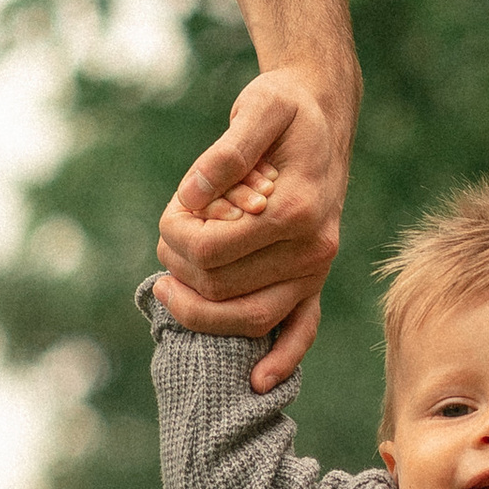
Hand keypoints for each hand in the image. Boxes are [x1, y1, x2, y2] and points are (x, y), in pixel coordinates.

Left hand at [153, 65, 352, 386]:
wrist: (323, 114)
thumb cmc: (286, 108)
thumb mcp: (259, 108)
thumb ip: (226, 151)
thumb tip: (191, 197)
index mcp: (298, 209)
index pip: (214, 249)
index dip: (176, 235)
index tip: (170, 212)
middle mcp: (314, 248)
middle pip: (223, 286)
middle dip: (179, 267)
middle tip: (165, 238)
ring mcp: (317, 269)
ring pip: (252, 318)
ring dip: (201, 312)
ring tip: (168, 288)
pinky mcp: (314, 279)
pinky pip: (302, 329)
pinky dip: (282, 358)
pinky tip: (256, 380)